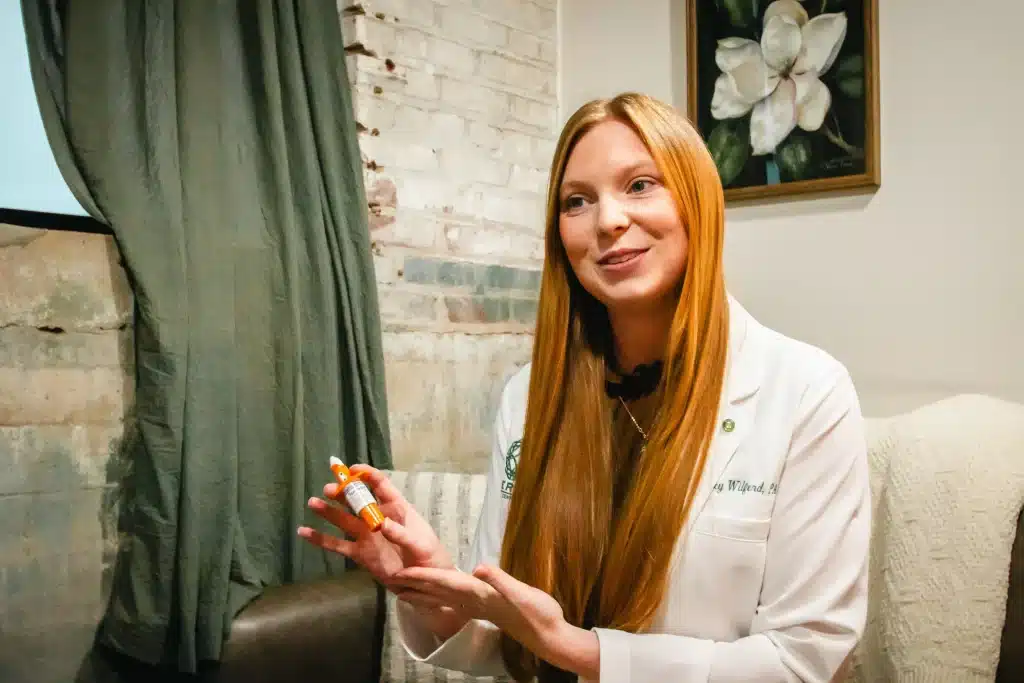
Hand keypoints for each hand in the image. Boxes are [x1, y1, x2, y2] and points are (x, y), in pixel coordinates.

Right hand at [298, 465, 465, 636]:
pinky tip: (303, 531)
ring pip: (343, 520)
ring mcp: (367, 536)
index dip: (366, 475)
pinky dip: (320, 539)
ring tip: (313, 502)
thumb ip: (402, 534)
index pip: (381, 485)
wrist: (425, 582)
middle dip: (343, 492)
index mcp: (397, 509)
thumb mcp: (421, 544)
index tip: (351, 470)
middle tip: (329, 489)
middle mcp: (378, 518)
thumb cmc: (429, 557)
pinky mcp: (360, 554)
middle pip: (357, 500)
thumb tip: (381, 525)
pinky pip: (337, 545)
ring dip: (328, 511)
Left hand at [392, 564, 598, 677]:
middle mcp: (474, 601)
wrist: (550, 635)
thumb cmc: (538, 613)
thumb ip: (499, 580)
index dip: (422, 576)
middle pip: (437, 591)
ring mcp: (479, 607)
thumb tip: (479, 568)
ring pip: (443, 598)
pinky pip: (455, 602)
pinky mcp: (486, 608)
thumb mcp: (521, 592)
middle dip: (414, 585)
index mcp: (478, 594)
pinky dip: (440, 597)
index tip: (401, 573)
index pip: (444, 582)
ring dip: (423, 593)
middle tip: (390, 579)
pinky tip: (437, 597)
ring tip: (403, 590)